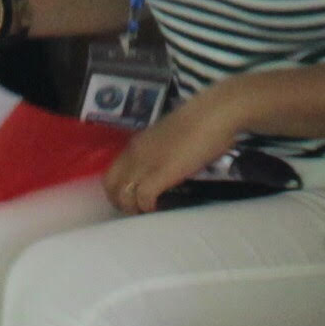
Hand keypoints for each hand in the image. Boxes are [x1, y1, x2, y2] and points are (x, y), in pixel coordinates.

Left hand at [106, 84, 254, 213]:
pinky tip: (157, 208)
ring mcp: (147, 163)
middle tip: (137, 210)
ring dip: (133, 208)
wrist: (214, 113)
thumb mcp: (169, 138)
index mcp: (137, 143)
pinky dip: (148, 207)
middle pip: (110, 186)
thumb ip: (160, 151)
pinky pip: (143, 197)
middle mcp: (135, 153)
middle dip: (120, 202)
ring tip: (147, 212)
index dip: (117, 190)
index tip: (130, 199)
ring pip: (123, 195)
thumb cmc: (200, 121)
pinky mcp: (162, 173)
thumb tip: (164, 165)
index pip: (111, 172)